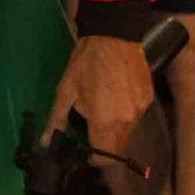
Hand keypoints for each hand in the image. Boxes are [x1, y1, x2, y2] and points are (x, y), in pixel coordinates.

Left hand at [46, 33, 153, 160]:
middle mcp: (127, 122)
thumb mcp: (65, 91)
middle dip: (104, 144)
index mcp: (105, 122)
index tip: (86, 152)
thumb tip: (46, 142)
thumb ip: (57, 120)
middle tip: (90, 129)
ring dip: (115, 130)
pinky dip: (125, 114)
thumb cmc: (85, 64)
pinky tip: (115, 99)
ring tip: (102, 110)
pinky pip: (135, 116)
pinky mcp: (148, 100)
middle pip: (118, 147)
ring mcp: (140, 111)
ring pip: (127, 132)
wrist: (113, 36)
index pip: (106, 157)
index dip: (95, 159)